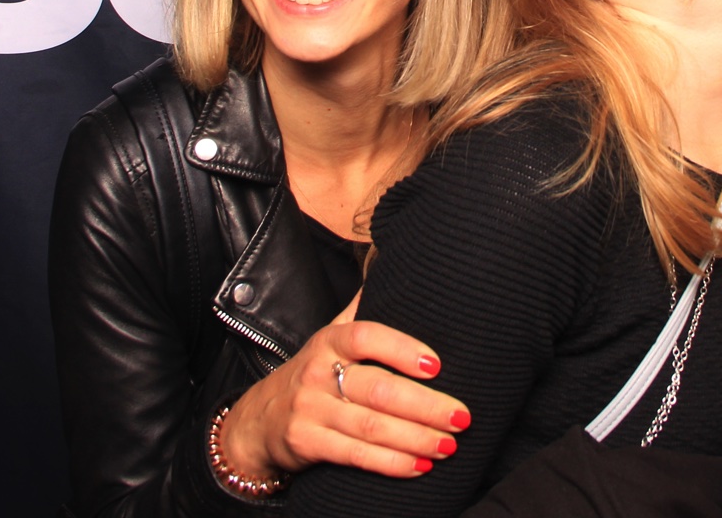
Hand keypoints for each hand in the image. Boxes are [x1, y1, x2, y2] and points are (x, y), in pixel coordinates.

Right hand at [218, 292, 470, 480]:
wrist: (259, 419)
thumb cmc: (315, 372)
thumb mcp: (331, 335)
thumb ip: (363, 307)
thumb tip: (391, 255)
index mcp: (330, 340)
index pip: (365, 335)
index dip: (401, 349)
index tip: (437, 365)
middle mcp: (318, 372)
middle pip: (377, 389)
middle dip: (425, 406)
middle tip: (462, 417)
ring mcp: (310, 409)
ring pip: (371, 427)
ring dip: (416, 438)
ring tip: (450, 445)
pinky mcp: (306, 443)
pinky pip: (355, 456)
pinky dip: (391, 464)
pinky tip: (420, 466)